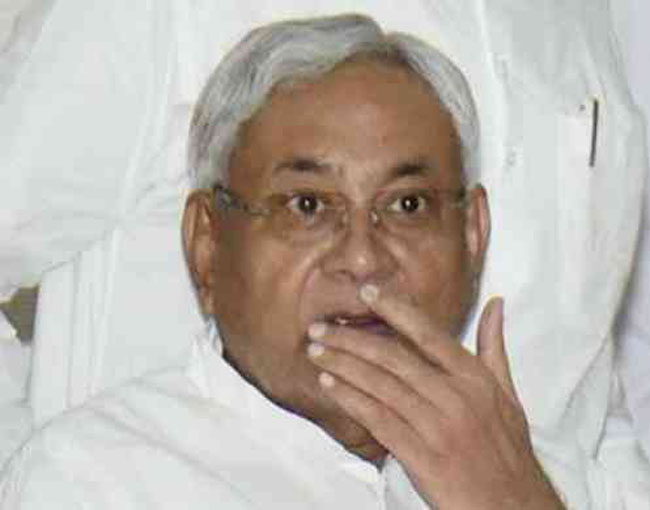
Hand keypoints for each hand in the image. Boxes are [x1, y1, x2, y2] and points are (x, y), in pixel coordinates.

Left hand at [307, 288, 564, 509]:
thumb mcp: (507, 393)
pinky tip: (329, 385)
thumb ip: (494, 346)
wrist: (514, 506)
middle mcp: (455, 397)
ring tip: (315, 351)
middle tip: (319, 327)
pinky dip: (350, 400)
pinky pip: (378, 421)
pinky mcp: (422, 457)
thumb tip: (496, 303)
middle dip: (351, 340)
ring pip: (380, 387)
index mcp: (475, 378)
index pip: (428, 333)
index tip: (365, 292)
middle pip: (393, 358)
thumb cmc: (507, 448)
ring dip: (342, 366)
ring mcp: (437, 427)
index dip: (394, 309)